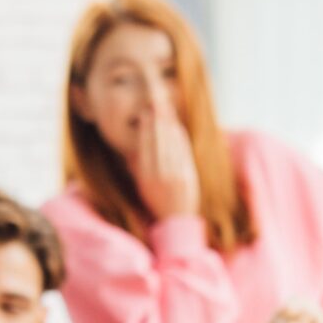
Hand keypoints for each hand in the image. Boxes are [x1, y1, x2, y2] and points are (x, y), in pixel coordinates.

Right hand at [131, 104, 200, 220]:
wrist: (176, 219)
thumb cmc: (156, 200)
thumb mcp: (142, 184)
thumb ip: (138, 165)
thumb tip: (134, 145)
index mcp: (145, 177)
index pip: (144, 146)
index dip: (145, 127)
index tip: (145, 113)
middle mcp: (159, 175)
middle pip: (158, 141)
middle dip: (157, 120)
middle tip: (156, 103)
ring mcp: (175, 176)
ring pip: (171, 143)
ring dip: (168, 123)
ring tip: (166, 108)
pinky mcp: (188, 176)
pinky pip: (183, 151)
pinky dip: (180, 136)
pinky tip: (177, 125)